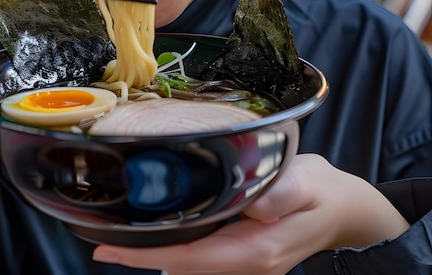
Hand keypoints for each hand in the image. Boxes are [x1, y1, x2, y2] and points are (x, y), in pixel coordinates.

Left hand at [92, 154, 409, 274]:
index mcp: (257, 249)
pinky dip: (177, 249)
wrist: (345, 210)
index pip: (191, 258)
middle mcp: (246, 261)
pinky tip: (161, 235)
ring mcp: (245, 260)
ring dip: (156, 254)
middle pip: (183, 266)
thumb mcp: (305, 183)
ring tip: (121, 240)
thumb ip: (279, 191)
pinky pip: (202, 255)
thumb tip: (249, 200)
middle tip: (103, 242)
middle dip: (143, 257)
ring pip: (191, 263)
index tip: (113, 250)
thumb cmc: (323, 192)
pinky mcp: (245, 250)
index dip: (149, 256)